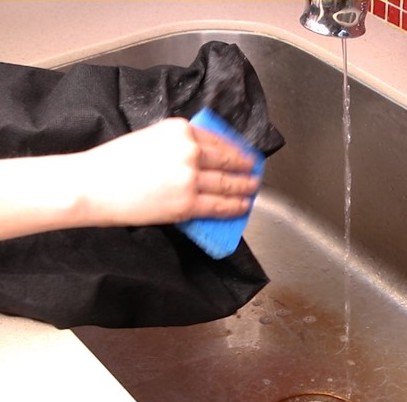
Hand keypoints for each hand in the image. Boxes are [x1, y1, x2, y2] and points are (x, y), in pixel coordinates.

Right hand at [83, 117, 259, 226]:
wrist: (93, 185)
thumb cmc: (112, 162)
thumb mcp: (149, 138)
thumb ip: (177, 143)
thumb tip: (199, 156)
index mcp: (180, 129)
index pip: (218, 140)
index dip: (235, 149)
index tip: (244, 154)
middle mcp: (191, 150)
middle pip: (227, 161)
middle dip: (245, 168)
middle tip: (254, 171)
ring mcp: (191, 177)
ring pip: (228, 183)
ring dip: (244, 187)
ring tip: (252, 189)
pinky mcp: (188, 203)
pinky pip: (219, 205)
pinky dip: (235, 206)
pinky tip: (243, 206)